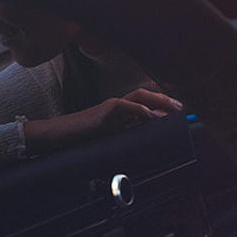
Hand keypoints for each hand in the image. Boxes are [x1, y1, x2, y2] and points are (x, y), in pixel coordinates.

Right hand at [20, 87, 182, 155]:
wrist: (54, 138)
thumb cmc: (79, 140)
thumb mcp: (108, 139)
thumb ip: (126, 136)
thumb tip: (147, 139)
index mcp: (118, 112)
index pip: (144, 102)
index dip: (162, 105)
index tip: (179, 112)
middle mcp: (115, 106)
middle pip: (144, 95)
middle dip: (165, 100)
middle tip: (183, 108)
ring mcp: (108, 108)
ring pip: (138, 97)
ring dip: (159, 101)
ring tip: (174, 109)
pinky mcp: (102, 114)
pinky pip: (124, 108)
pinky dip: (140, 111)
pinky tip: (152, 117)